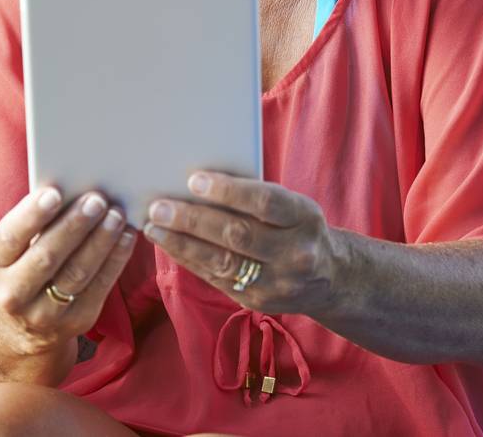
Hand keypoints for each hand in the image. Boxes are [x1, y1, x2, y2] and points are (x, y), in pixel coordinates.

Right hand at [0, 186, 136, 357]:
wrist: (16, 328)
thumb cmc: (16, 270)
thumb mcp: (8, 252)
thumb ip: (30, 225)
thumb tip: (69, 191)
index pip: (9, 239)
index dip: (31, 216)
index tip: (54, 192)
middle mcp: (12, 295)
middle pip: (47, 257)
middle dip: (74, 226)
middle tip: (96, 200)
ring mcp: (44, 314)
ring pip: (77, 273)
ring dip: (100, 241)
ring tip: (116, 215)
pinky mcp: (76, 322)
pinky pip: (100, 287)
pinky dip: (116, 259)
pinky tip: (126, 237)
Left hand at [142, 172, 343, 315]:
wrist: (329, 277)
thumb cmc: (296, 227)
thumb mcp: (291, 206)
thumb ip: (254, 196)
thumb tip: (196, 182)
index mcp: (305, 218)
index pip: (264, 203)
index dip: (228, 191)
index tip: (193, 180)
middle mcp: (295, 253)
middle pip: (238, 235)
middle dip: (193, 220)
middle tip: (159, 207)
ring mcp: (277, 283)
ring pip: (223, 262)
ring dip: (182, 243)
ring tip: (154, 226)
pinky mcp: (258, 301)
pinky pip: (216, 278)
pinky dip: (189, 259)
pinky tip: (168, 245)